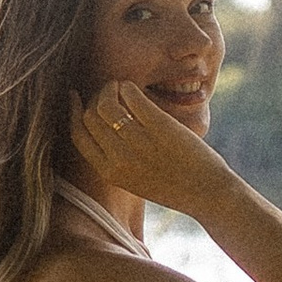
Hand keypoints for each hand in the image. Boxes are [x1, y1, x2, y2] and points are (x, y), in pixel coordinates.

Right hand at [71, 77, 221, 218]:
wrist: (207, 194)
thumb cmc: (173, 186)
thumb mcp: (134, 180)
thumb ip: (115, 158)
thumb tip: (102, 123)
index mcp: (110, 172)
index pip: (78, 135)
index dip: (73, 112)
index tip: (76, 98)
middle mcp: (120, 158)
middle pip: (91, 116)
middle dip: (94, 97)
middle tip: (107, 91)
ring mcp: (140, 142)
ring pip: (108, 103)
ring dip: (110, 88)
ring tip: (120, 86)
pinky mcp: (160, 127)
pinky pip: (133, 97)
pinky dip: (129, 87)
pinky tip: (134, 88)